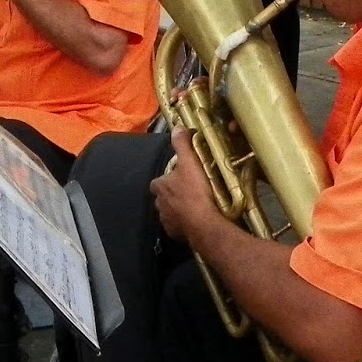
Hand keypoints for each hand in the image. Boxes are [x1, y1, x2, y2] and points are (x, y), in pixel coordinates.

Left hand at [151, 128, 225, 244]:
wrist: (203, 223)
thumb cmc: (194, 191)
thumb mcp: (189, 163)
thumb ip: (182, 144)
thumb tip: (177, 127)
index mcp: (159, 186)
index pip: (159, 180)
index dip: (168, 177)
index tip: (180, 176)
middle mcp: (158, 204)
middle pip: (163, 196)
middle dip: (172, 194)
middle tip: (189, 191)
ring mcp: (166, 220)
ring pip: (169, 211)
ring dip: (178, 209)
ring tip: (193, 206)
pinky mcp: (174, 234)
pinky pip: (177, 226)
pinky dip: (184, 223)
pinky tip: (195, 220)